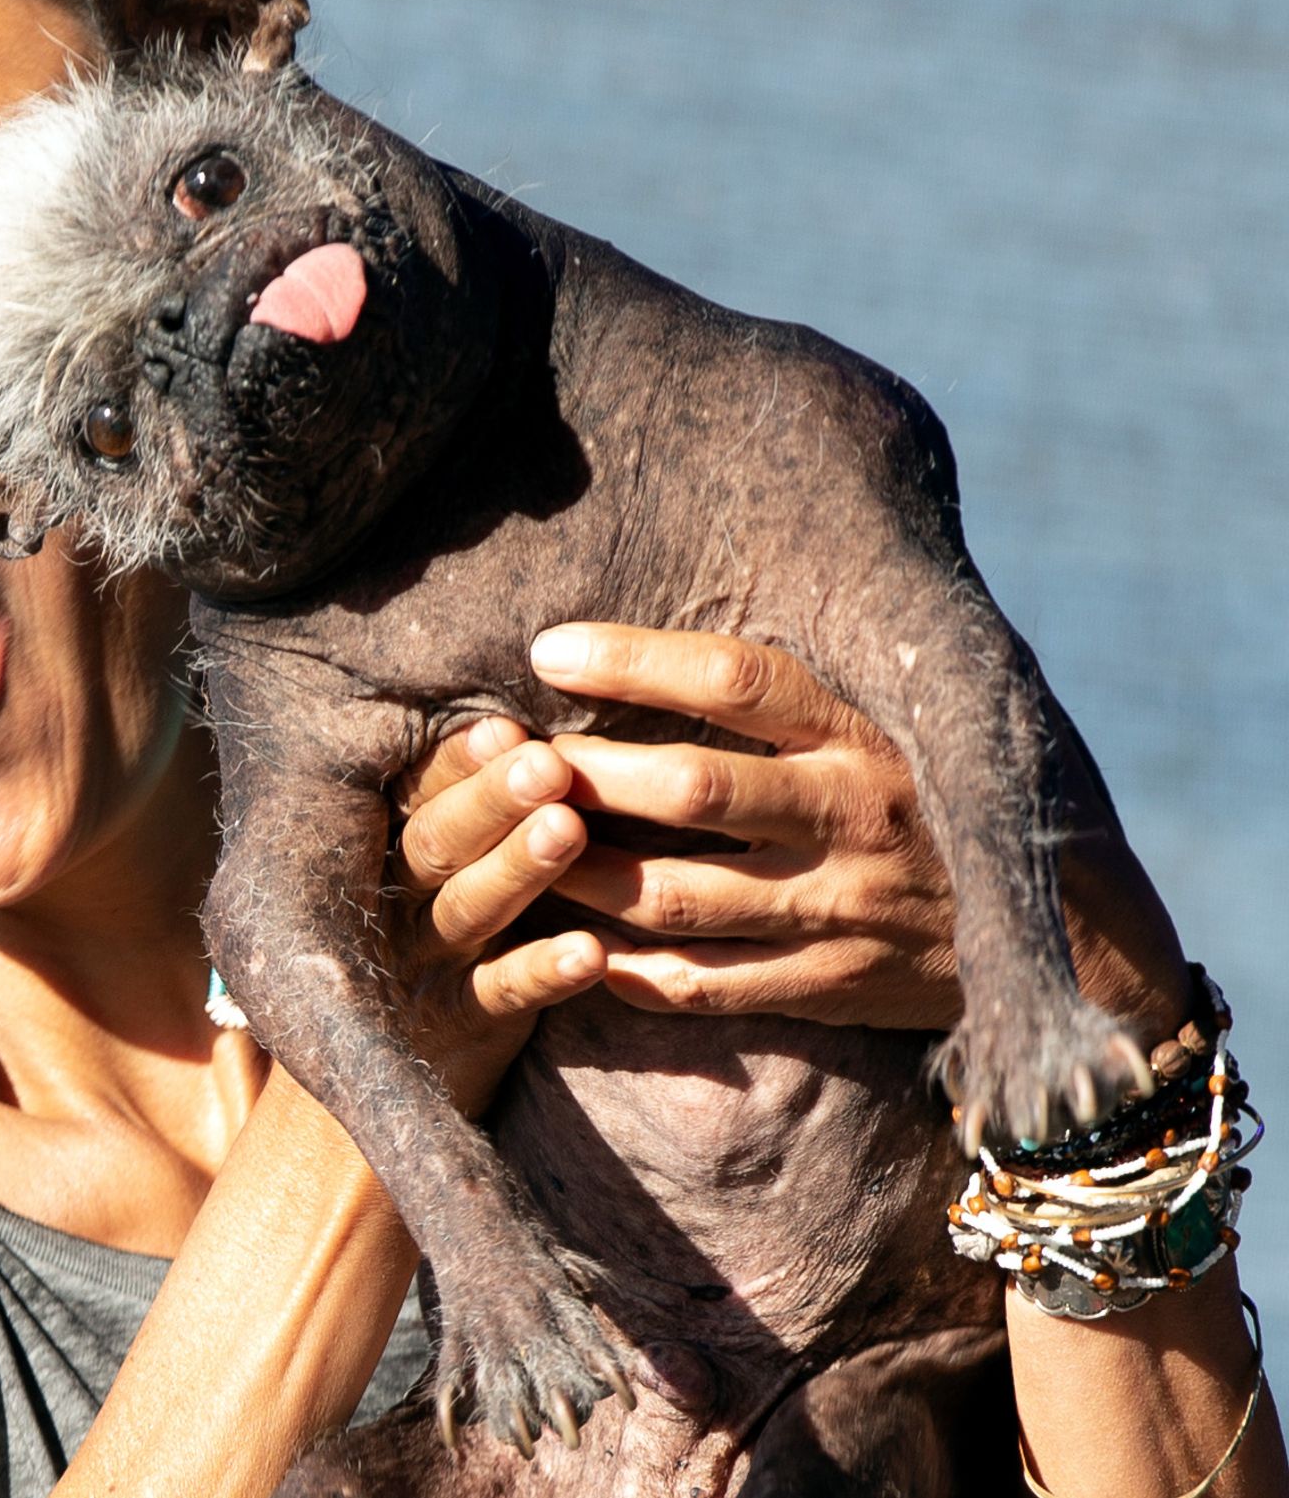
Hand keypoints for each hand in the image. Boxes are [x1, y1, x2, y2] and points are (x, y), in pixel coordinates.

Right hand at [384, 719, 609, 1114]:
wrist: (395, 1073)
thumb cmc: (445, 929)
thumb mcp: (444, 859)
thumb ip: (476, 798)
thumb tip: (545, 721)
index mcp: (392, 844)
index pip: (419, 793)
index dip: (460, 762)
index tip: (508, 730)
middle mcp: (396, 900)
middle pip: (436, 844)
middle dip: (492, 802)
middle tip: (548, 766)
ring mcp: (424, 965)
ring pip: (467, 911)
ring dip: (517, 870)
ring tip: (568, 831)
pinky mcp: (457, 1026)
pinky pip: (500, 994)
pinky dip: (543, 971)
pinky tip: (592, 952)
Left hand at [520, 622, 1187, 1037]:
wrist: (1071, 938)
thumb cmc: (953, 793)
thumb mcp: (916, 710)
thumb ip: (816, 678)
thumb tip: (711, 590)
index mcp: (867, 731)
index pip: (736, 679)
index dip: (634, 660)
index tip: (547, 650)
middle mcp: (854, 814)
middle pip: (691, 789)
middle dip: (587, 775)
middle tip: (508, 760)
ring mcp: (842, 909)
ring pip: (680, 894)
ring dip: (583, 875)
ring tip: (516, 847)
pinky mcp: (833, 988)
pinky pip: (709, 985)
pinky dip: (630, 971)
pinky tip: (571, 948)